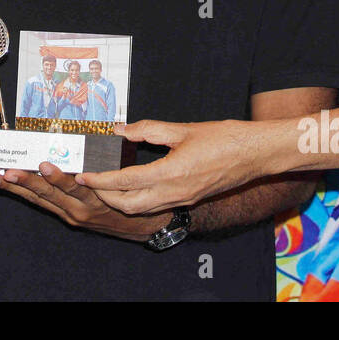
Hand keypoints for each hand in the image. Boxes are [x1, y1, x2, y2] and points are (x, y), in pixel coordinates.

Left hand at [0, 162, 170, 240]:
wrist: (143, 227)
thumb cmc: (135, 196)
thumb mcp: (125, 180)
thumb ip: (105, 163)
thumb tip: (84, 140)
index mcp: (96, 198)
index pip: (73, 186)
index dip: (57, 177)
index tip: (44, 164)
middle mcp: (80, 209)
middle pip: (50, 194)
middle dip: (27, 182)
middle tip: (9, 172)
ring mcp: (72, 215)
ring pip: (41, 200)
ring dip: (17, 189)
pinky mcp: (68, 217)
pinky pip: (43, 204)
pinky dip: (25, 194)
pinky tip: (7, 185)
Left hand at [75, 119, 264, 215]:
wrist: (255, 155)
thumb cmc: (224, 139)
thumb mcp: (184, 129)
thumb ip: (149, 130)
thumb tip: (122, 130)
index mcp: (171, 173)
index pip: (125, 182)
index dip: (101, 179)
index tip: (82, 174)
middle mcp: (174, 192)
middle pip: (128, 204)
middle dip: (104, 195)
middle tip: (89, 180)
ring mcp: (182, 199)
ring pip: (141, 210)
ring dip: (119, 200)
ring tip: (104, 184)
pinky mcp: (188, 199)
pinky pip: (156, 206)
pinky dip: (137, 200)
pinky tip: (131, 186)